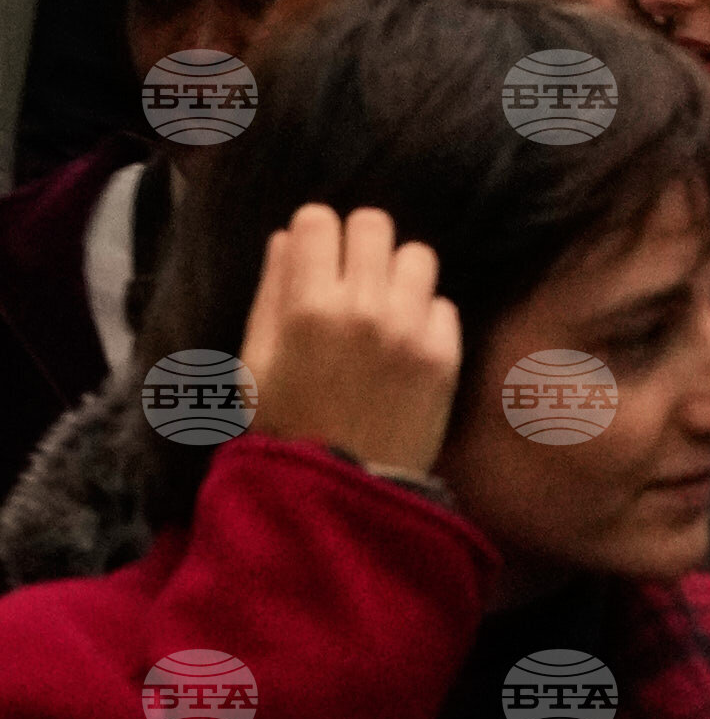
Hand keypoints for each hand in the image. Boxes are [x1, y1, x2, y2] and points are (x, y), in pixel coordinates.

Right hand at [240, 202, 461, 481]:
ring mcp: (411, 329)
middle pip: (374, 223)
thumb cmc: (282, 432)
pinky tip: (402, 350)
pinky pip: (443, 303)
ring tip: (381, 311)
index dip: (313, 236)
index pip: (319, 219)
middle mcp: (366, 308)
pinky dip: (424, 319)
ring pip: (418, 254)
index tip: (313, 259)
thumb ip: (270, 296)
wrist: (340, 499)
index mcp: (309, 309)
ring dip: (397, 276)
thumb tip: (286, 236)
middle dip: (357, 245)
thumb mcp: (254, 367)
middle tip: (348, 281)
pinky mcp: (446, 354)